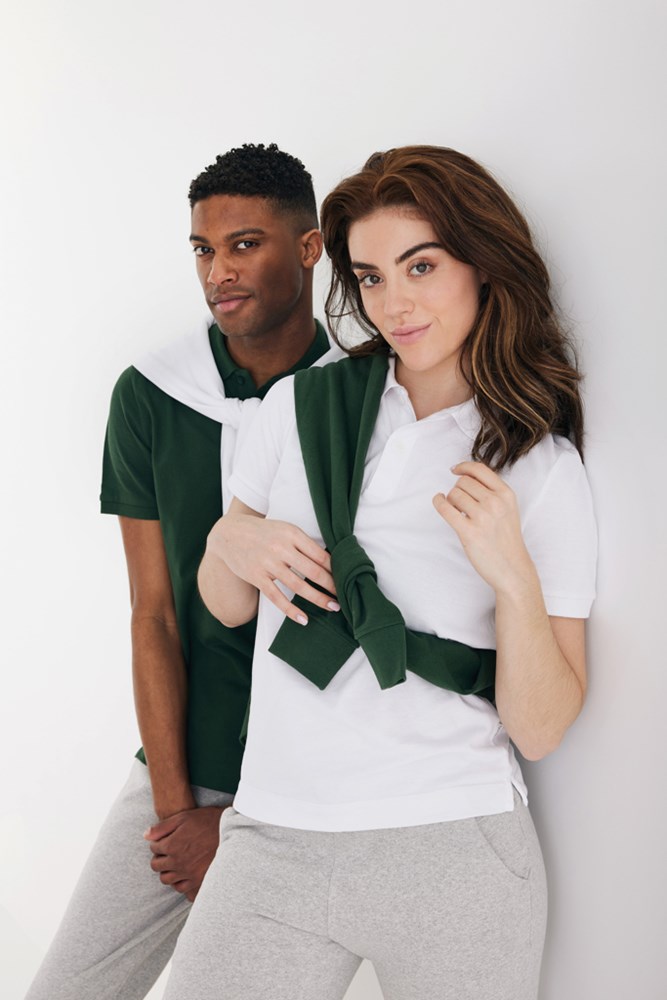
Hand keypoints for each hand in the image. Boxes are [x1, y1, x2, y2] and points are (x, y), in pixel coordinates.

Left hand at [143, 805, 226, 901]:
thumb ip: (162, 827)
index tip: (166, 839)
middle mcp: (177, 862)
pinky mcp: (199, 881)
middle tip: (169, 851)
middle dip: (160, 858)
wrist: (233, 832)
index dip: (158, 843)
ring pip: (167, 880)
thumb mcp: (183, 817)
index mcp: (172, 846)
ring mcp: (188, 874)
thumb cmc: (207, 821)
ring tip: (176, 862)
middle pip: (157, 866)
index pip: (154, 849)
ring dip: (168, 871)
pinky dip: (180, 882)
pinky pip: (182, 889)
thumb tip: (145, 836)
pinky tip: (185, 873)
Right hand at [213, 512, 339, 625]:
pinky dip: (291, 610)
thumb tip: (328, 561)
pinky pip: (277, 597)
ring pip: (299, 586)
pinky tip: (303, 618)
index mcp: (292, 534)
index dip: (336, 569)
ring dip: (318, 599)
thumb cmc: (263, 532)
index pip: (320, 554)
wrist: (229, 534)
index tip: (347, 579)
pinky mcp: (257, 577)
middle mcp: (281, 548)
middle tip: (345, 597)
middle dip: (332, 586)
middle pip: (314, 571)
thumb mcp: (285, 529)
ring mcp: (268, 564)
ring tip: (332, 607)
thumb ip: (303, 543)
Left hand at [432, 461, 535, 594]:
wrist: (512, 568)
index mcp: (506, 494)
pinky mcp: (469, 532)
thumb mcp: (508, 509)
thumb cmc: (507, 540)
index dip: (464, 467)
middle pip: (463, 482)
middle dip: (458, 490)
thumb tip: (464, 477)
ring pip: (454, 494)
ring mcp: (483, 517)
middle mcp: (495, 503)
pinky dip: (438, 502)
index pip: (480, 469)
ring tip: (458, 512)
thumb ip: (492, 492)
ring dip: (451, 500)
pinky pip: (445, 508)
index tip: (455, 469)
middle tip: (461, 503)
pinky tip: (439, 501)